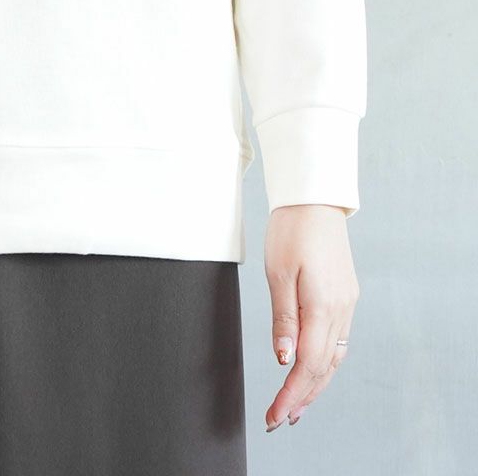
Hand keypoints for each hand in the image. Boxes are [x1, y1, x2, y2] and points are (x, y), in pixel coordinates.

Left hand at [263, 204, 358, 431]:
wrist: (315, 200)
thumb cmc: (292, 230)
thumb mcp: (278, 273)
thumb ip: (283, 319)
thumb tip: (283, 359)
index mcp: (323, 306)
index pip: (307, 365)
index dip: (291, 395)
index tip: (274, 416)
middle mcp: (341, 310)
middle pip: (323, 368)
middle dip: (301, 398)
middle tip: (279, 420)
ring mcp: (346, 304)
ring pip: (333, 358)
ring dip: (314, 385)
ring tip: (295, 407)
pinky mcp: (344, 297)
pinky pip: (337, 341)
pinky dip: (323, 363)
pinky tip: (311, 371)